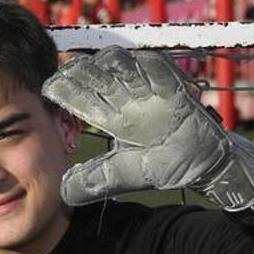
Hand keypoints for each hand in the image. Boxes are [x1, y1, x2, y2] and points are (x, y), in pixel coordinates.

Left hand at [43, 47, 253, 210]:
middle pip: (96, 75)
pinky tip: (135, 64)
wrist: (204, 164)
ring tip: (99, 65)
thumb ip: (95, 181)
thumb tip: (62, 191)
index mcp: (110, 117)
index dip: (64, 90)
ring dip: (110, 63)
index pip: (80, 97)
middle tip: (68, 70)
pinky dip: (146, 65)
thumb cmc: (164, 165)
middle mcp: (125, 100)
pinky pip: (157, 69)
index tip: (49, 89)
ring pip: (122, 65)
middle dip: (81, 71)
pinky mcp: (172, 87)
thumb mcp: (124, 176)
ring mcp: (148, 91)